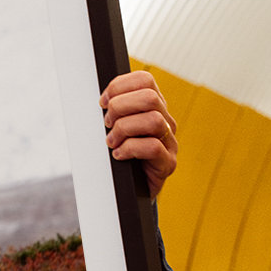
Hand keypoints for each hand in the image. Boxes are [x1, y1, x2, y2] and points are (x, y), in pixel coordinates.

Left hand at [100, 71, 177, 197]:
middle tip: (107, 124)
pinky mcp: (168, 163)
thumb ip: (113, 110)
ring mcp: (170, 142)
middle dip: (120, 107)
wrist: (130, 190)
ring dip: (124, 129)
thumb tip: (101, 100)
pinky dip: (129, 149)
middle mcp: (166, 121)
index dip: (120, 86)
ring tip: (112, 141)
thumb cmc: (121, 155)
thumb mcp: (115, 127)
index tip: (103, 102)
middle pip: (149, 97)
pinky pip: (153, 147)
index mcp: (153, 107)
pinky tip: (119, 155)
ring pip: (153, 120)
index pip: (144, 80)